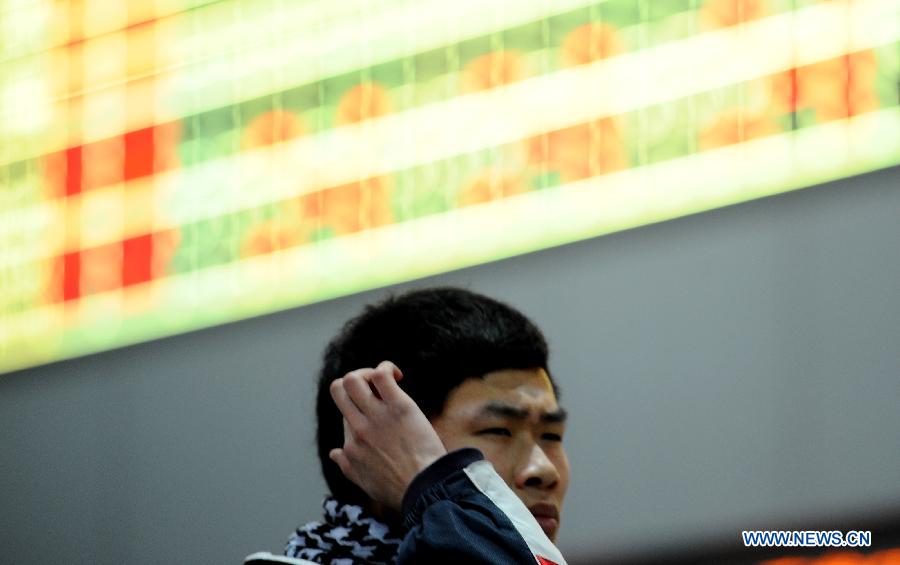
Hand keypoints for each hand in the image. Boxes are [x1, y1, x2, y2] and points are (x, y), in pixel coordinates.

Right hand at [329, 360, 447, 510]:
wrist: (425, 488)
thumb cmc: (400, 488)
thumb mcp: (364, 481)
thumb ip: (346, 465)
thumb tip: (334, 452)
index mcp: (350, 445)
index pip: (344, 413)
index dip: (360, 408)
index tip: (378, 412)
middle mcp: (358, 428)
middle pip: (338, 389)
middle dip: (353, 382)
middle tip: (374, 389)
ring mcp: (376, 416)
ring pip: (353, 379)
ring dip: (367, 373)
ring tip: (385, 381)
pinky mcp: (399, 406)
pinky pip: (381, 376)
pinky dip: (386, 368)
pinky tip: (398, 376)